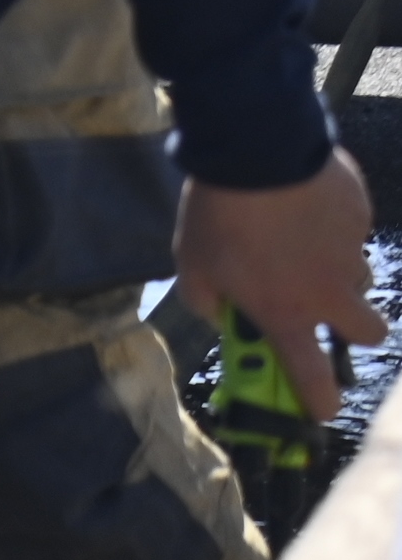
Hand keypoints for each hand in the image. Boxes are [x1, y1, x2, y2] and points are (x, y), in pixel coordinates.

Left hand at [174, 147, 385, 419]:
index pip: (312, 375)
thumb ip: (203, 299)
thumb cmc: (217, 212)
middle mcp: (329, 291)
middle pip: (368, 333)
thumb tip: (218, 311)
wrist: (253, 149)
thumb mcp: (191, 263)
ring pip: (360, 275)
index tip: (323, 409)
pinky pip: (351, 228)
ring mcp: (351, 253)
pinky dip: (332, 222)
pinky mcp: (360, 215)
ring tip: (301, 237)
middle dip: (353, 326)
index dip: (320, 400)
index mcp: (286, 312)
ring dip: (338, 268)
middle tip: (326, 306)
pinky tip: (302, 199)